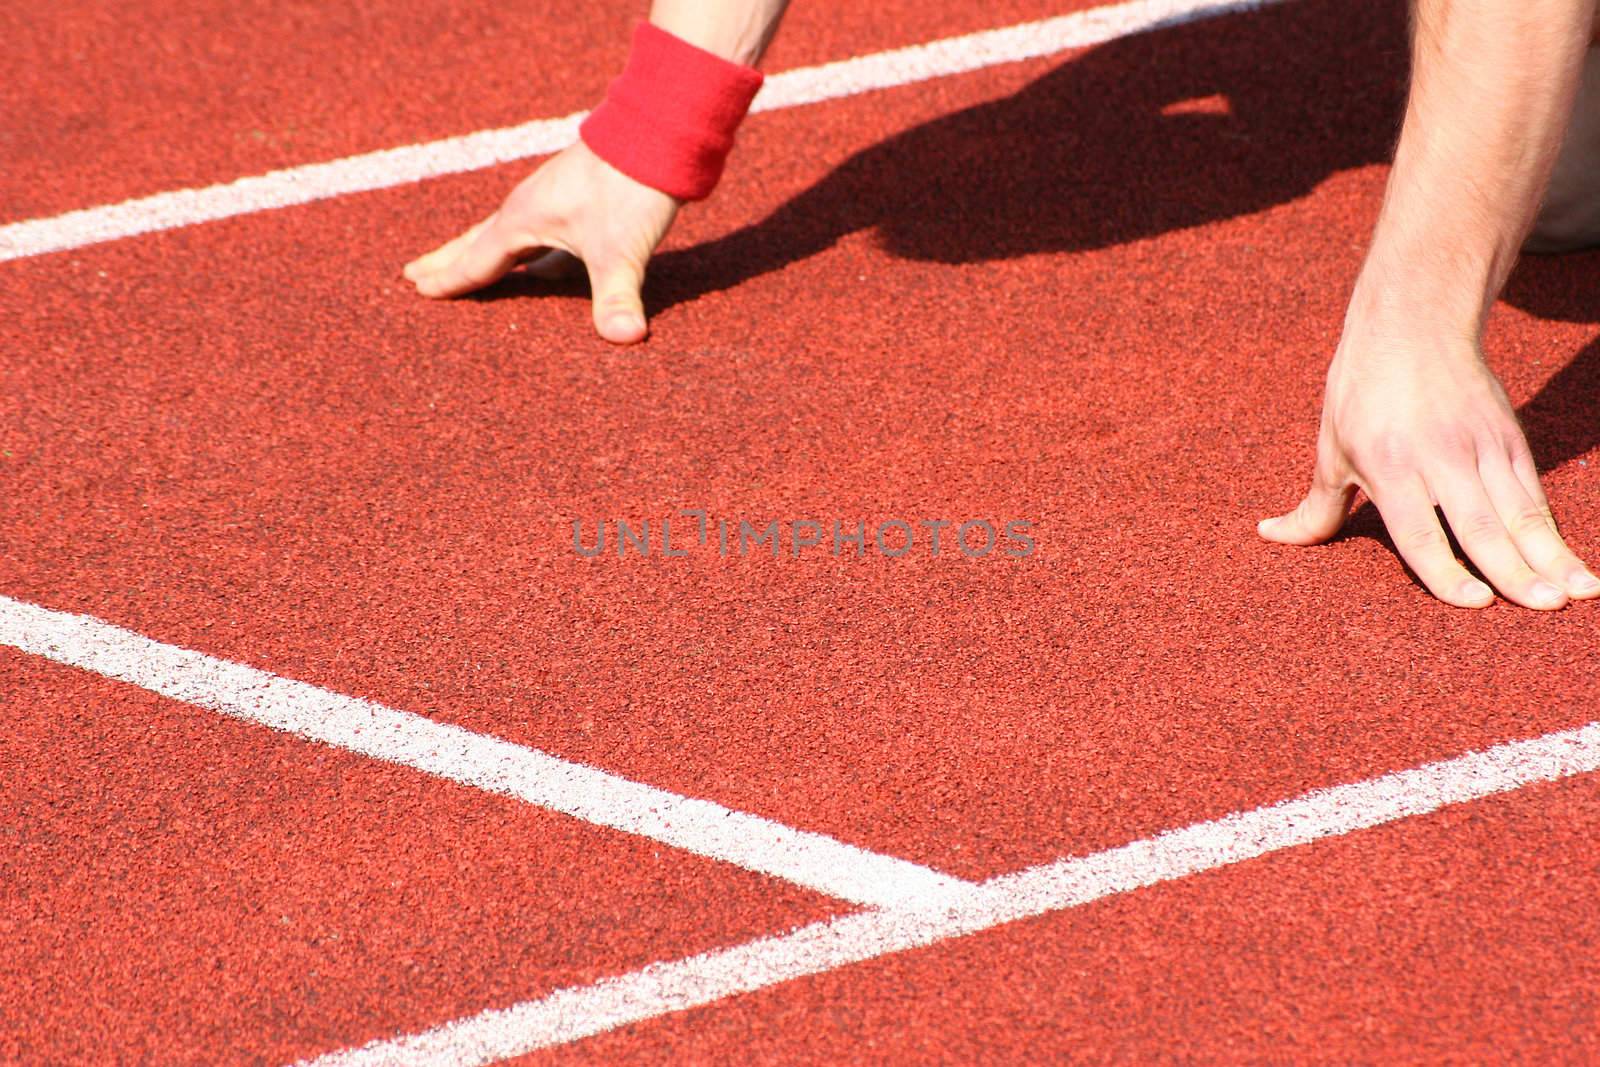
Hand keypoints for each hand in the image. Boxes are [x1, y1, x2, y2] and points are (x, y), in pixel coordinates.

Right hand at [404, 141, 678, 343]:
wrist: (657, 132)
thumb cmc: (631, 188)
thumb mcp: (622, 250)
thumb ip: (617, 297)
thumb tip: (625, 336)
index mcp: (522, 221)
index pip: (477, 260)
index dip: (450, 280)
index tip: (418, 290)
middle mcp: (528, 208)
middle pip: (478, 241)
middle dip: (448, 261)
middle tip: (414, 274)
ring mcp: (552, 199)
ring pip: (507, 236)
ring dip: (484, 253)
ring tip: (466, 268)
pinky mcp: (577, 197)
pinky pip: (540, 234)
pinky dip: (529, 253)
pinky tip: (542, 267)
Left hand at [1259, 331, 1599, 607]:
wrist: (1414, 325)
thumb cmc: (1361, 393)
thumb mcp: (1330, 448)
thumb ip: (1315, 507)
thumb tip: (1271, 537)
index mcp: (1390, 466)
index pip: (1420, 532)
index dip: (1446, 570)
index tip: (1476, 603)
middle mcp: (1441, 458)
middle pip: (1482, 524)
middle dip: (1517, 571)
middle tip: (1546, 607)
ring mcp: (1482, 447)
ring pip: (1521, 511)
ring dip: (1551, 555)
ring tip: (1577, 594)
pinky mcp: (1510, 438)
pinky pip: (1533, 493)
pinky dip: (1553, 530)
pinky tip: (1572, 566)